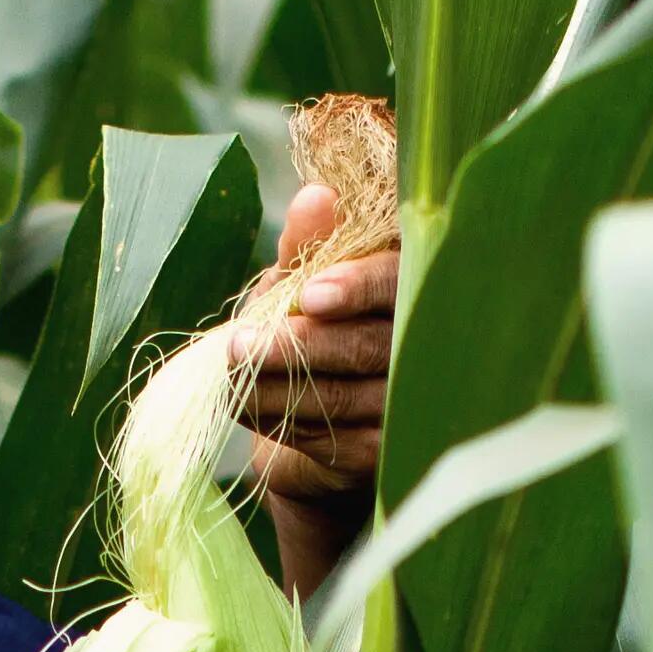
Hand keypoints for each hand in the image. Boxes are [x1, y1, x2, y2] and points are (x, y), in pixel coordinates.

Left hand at [238, 182, 394, 603]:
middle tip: (240, 344)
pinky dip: (278, 417)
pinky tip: (241, 402)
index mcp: (410, 288)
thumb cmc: (316, 329)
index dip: (357, 290)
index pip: (397, 284)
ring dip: (276, 385)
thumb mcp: (306, 280)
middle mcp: (424, 348)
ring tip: (229, 371)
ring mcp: (406, 407)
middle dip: (299, 346)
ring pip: (343, 396)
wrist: (318, 418)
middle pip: (368, 347)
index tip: (311, 294)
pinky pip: (327, 437)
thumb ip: (309, 244)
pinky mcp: (380, 455)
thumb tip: (316, 196)